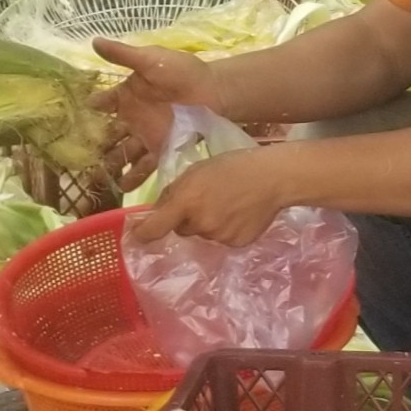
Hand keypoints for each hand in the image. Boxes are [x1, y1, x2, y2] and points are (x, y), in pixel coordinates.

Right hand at [93, 38, 224, 189]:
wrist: (214, 90)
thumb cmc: (182, 71)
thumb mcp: (150, 60)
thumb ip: (123, 55)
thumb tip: (94, 41)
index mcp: (127, 95)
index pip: (101, 105)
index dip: (87, 113)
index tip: (70, 125)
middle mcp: (133, 118)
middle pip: (108, 136)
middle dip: (95, 148)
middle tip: (78, 162)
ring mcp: (146, 135)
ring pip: (123, 153)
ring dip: (112, 166)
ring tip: (98, 180)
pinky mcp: (162, 149)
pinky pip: (145, 166)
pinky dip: (134, 176)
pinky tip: (122, 188)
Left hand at [129, 146, 291, 246]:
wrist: (273, 178)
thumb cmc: (232, 166)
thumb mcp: (196, 171)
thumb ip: (173, 192)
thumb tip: (157, 211)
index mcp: (186, 202)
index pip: (154, 228)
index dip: (142, 234)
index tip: (137, 236)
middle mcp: (199, 224)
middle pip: (181, 229)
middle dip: (186, 218)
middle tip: (204, 200)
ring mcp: (218, 237)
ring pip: (202, 234)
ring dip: (207, 223)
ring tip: (226, 204)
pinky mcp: (235, 244)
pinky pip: (221, 239)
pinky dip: (225, 229)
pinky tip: (238, 214)